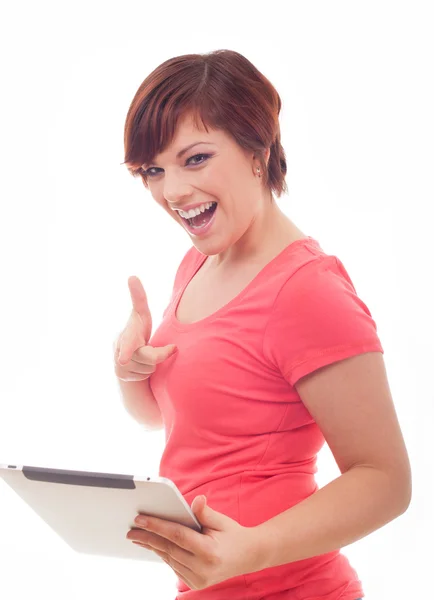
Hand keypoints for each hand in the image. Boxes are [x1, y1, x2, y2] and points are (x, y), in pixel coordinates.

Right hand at [113, 275, 176, 381]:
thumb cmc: (137, 330)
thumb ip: (138, 297)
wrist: (126, 355)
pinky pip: (144, 377)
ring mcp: (118, 366)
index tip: (123, 358)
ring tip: (146, 356)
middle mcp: (118, 351)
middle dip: (161, 354)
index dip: (127, 350)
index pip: (128, 343)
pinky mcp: (122, 378)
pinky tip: (141, 367)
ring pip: (149, 369)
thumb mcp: (140, 314)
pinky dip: (146, 372)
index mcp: (125, 335)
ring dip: (152, 364)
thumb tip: (132, 276)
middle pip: (150, 358)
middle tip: (172, 349)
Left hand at [126, 495, 262, 590]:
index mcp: (209, 552)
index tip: (140, 519)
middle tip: (131, 528)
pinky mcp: (196, 583)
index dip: (156, 526)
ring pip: (169, 559)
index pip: (177, 536)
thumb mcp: (221, 520)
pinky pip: (174, 566)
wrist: (249, 556)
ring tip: (138, 535)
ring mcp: (199, 579)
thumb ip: (204, 512)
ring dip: (153, 546)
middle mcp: (202, 569)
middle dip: (148, 537)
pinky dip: (164, 554)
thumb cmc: (233, 534)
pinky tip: (154, 545)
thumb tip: (195, 500)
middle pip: (168, 549)